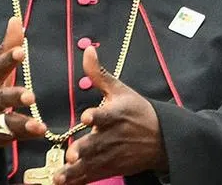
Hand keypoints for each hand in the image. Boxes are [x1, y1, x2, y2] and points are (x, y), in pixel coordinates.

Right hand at [0, 16, 45, 156]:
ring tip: (38, 125)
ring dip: (23, 124)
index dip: (9, 59)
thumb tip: (16, 18)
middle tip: (31, 96)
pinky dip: (26, 135)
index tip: (21, 51)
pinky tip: (41, 131)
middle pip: (2, 98)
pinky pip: (13, 136)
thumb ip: (7, 46)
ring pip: (6, 122)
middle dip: (15, 97)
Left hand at [53, 47, 166, 182]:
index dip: (97, 115)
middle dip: (85, 149)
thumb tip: (87, 50)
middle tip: (71, 154)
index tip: (87, 116)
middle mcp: (114, 136)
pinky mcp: (110, 169)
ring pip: (92, 164)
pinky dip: (79, 181)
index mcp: (117, 114)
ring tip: (60, 175)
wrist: (160, 139)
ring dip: (76, 171)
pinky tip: (64, 183)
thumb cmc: (137, 111)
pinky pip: (92, 176)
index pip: (107, 114)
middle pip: (98, 143)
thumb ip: (99, 74)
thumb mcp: (121, 90)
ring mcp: (112, 155)